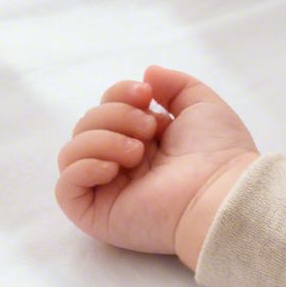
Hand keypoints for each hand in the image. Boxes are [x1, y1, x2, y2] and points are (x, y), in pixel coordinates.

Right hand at [54, 65, 257, 269]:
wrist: (221, 191)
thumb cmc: (219, 151)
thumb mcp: (201, 105)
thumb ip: (175, 85)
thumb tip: (147, 73)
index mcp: (143, 139)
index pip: (106, 108)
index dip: (118, 94)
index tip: (145, 94)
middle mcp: (121, 162)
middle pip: (87, 124)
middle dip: (115, 116)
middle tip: (149, 129)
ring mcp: (107, 188)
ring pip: (72, 151)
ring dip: (102, 140)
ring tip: (137, 151)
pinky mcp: (96, 213)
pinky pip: (65, 186)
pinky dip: (83, 167)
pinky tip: (113, 168)